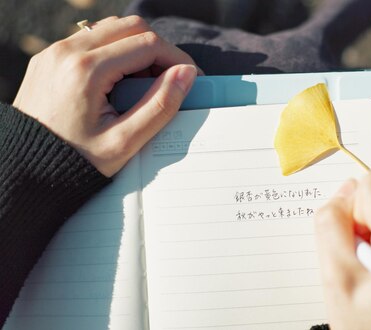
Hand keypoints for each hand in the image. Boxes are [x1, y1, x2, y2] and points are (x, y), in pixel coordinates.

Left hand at [13, 16, 200, 176]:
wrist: (26, 170)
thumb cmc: (74, 162)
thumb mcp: (125, 142)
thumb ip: (160, 106)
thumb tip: (186, 74)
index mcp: (87, 70)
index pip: (148, 44)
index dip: (177, 59)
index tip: (191, 77)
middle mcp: (67, 52)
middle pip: (131, 26)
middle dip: (159, 49)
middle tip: (171, 79)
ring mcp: (55, 52)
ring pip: (111, 28)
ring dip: (137, 47)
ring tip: (146, 83)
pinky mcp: (50, 58)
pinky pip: (91, 40)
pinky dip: (115, 51)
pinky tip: (121, 81)